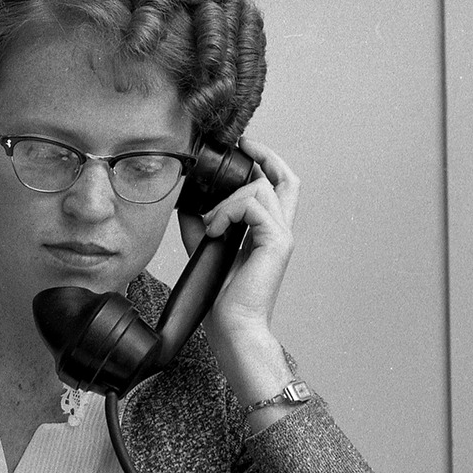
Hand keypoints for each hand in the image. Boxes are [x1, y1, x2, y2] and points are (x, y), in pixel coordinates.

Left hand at [178, 136, 300, 398]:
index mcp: (269, 231)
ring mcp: (282, 236)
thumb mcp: (205, 248)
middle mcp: (281, 230)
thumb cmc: (222, 296)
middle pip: (287, 179)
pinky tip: (215, 231)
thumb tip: (185, 202)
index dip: (267, 162)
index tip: (245, 147)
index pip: (281, 187)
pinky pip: (253, 207)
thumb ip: (200, 223)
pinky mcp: (277, 243)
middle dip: (264, 157)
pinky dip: (229, 212)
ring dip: (228, 199)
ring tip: (210, 224)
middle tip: (241, 146)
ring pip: (261, 189)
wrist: (233, 326)